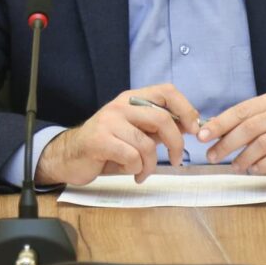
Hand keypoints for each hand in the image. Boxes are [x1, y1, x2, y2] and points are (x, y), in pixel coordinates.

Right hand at [35, 83, 200, 186]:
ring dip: (151, 165)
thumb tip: (191, 126)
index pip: (166, 91)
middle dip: (175, 143)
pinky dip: (137, 170)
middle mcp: (121, 105)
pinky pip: (132, 157)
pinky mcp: (100, 140)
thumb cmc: (108, 145)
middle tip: (176, 160)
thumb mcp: (136, 132)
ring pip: (147, 144)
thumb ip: (159, 127)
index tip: (195, 129)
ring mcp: (109, 121)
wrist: (71, 156)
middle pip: (162, 118)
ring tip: (143, 172)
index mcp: (133, 99)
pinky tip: (132, 173)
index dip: (186, 108)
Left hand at [198, 91, 265, 180]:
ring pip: (265, 142)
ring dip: (245, 157)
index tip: (202, 136)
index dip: (220, 123)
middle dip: (227, 142)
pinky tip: (254, 171)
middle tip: (213, 156)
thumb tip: (212, 130)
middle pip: (251, 126)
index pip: (242, 110)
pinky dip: (265, 165)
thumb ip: (246, 124)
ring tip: (234, 167)